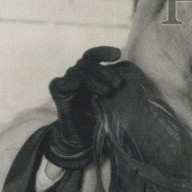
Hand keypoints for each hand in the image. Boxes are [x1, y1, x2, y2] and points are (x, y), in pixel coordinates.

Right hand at [45, 46, 123, 169]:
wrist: (84, 139)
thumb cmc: (100, 119)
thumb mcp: (113, 101)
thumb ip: (117, 88)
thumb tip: (134, 76)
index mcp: (90, 73)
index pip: (94, 56)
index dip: (105, 52)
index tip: (118, 54)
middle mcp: (77, 75)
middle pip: (87, 62)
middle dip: (103, 71)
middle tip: (117, 84)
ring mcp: (67, 83)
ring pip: (77, 72)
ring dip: (93, 79)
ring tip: (107, 92)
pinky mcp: (57, 92)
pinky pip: (59, 83)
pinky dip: (68, 82)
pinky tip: (77, 85)